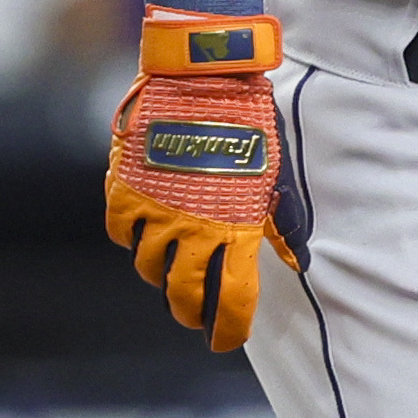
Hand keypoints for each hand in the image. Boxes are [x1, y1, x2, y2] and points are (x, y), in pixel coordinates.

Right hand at [107, 9, 290, 351]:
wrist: (203, 77)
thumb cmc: (249, 123)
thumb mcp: (271, 175)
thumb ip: (277, 222)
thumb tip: (296, 259)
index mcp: (235, 229)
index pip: (232, 299)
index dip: (228, 328)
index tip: (225, 340)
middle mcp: (193, 229)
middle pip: (184, 295)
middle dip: (190, 313)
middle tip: (195, 316)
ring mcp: (156, 210)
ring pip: (148, 267)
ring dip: (160, 275)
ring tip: (168, 271)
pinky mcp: (126, 188)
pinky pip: (121, 231)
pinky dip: (130, 237)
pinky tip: (141, 233)